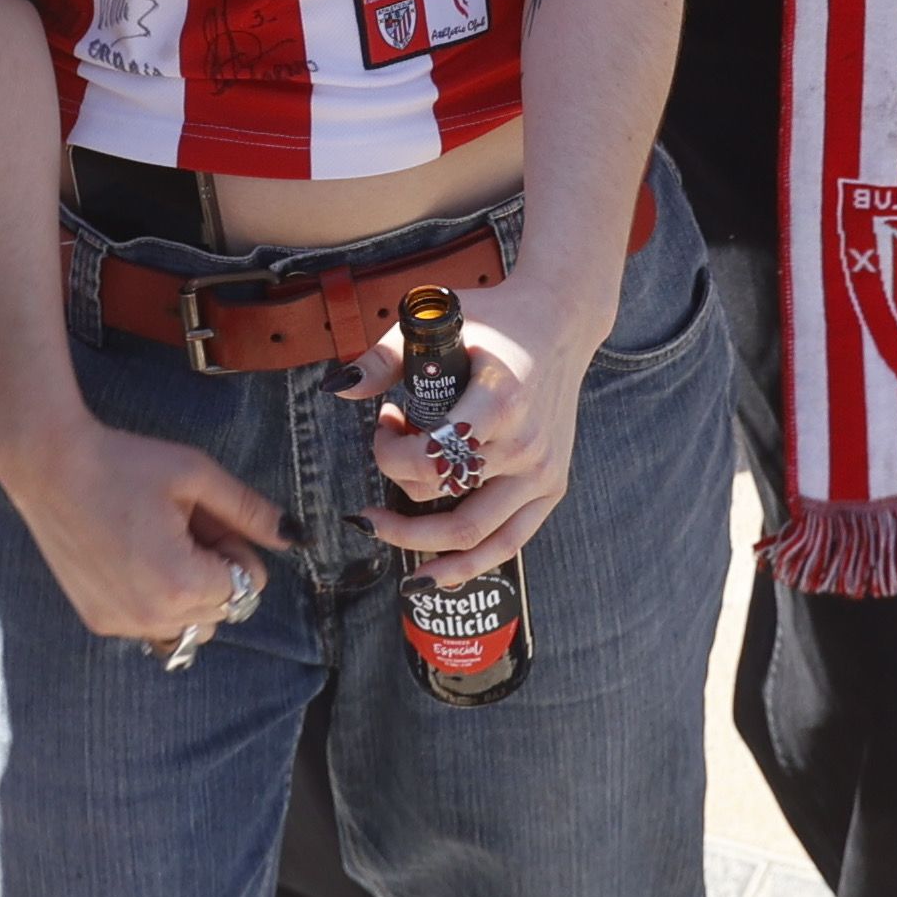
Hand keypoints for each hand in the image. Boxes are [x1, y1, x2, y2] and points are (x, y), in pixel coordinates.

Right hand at [0, 405, 288, 648]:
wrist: (48, 464)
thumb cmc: (124, 462)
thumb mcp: (196, 475)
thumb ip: (249, 511)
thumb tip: (294, 537)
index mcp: (183, 584)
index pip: (248, 586)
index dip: (232, 545)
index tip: (200, 516)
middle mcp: (152, 616)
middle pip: (223, 611)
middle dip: (214, 570)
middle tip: (179, 524)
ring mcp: (121, 624)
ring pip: (189, 626)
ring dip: (188, 592)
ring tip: (157, 542)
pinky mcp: (98, 621)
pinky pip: (152, 626)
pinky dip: (155, 600)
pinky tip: (131, 557)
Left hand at [343, 290, 590, 586]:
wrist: (560, 323)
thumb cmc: (494, 320)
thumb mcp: (439, 323)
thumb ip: (384, 358)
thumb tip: (336, 388)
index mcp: (501, 400)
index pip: (432, 455)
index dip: (390, 453)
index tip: (384, 423)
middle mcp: (526, 443)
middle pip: (446, 497)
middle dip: (395, 500)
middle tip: (372, 483)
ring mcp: (543, 471)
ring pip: (474, 534)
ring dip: (419, 542)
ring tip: (381, 531)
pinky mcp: (552, 487)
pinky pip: (509, 542)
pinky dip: (470, 565)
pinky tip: (434, 576)